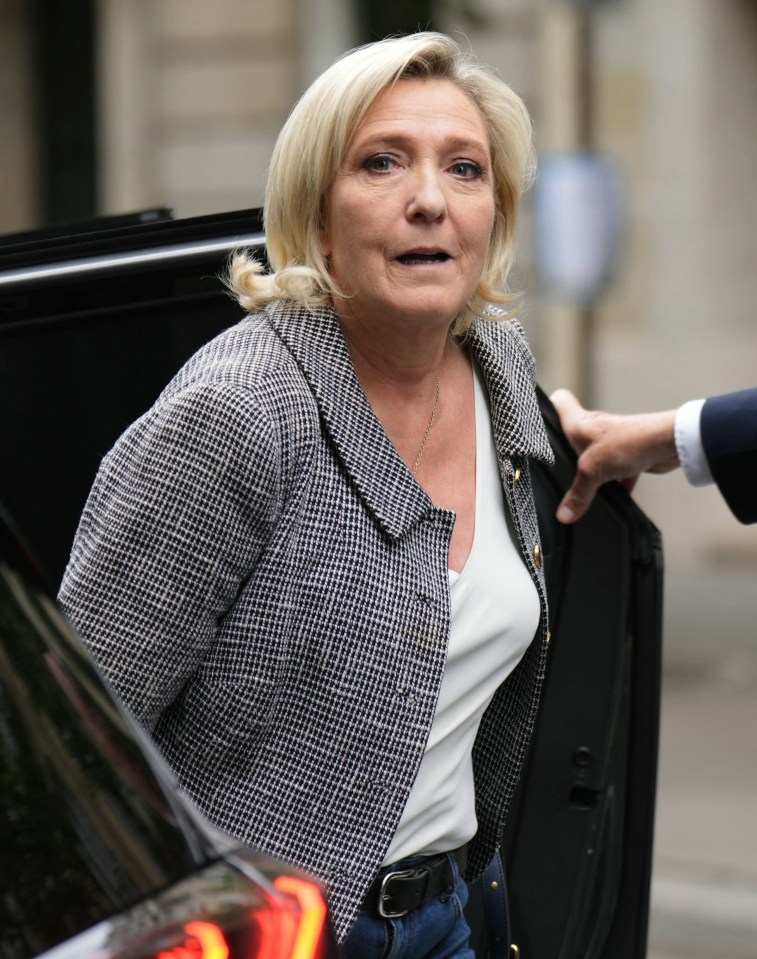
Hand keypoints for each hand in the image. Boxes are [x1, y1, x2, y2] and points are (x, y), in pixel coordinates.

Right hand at [549, 389, 679, 522]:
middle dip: (564, 454)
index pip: (559, 401)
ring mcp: (611, 442)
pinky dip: (614, 486)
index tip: (536, 421)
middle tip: (552, 469)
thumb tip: (564, 514)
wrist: (668, 444)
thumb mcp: (593, 471)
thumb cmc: (629, 441)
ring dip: (590, 474)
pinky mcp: (627, 456)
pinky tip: (611, 500)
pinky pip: (614, 474)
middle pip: (572, 436)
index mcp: (579, 423)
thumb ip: (577, 493)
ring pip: (593, 459)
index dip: (547, 406)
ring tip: (579, 489)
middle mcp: (593, 429)